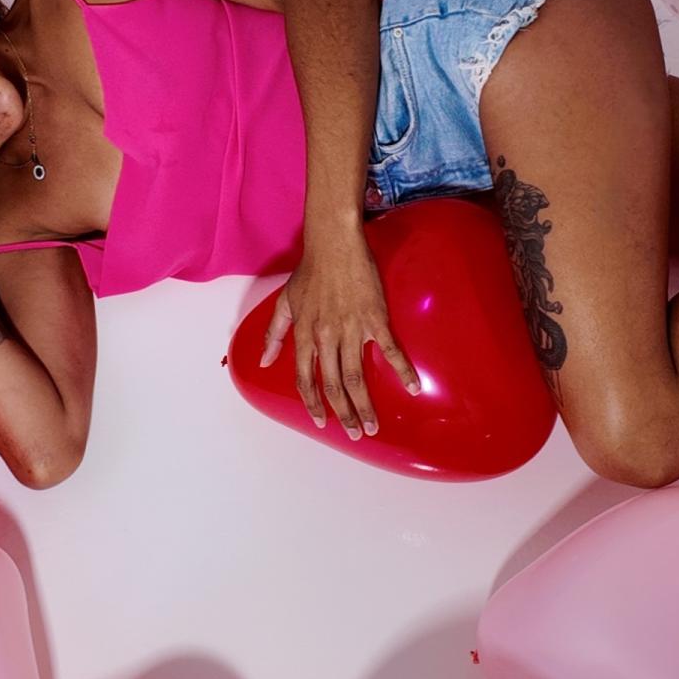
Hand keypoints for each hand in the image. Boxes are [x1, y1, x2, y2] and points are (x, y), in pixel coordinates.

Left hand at [259, 229, 419, 439]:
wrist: (334, 244)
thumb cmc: (310, 271)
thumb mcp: (285, 302)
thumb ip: (274, 335)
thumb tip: (265, 362)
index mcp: (305, 334)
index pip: (306, 378)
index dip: (312, 403)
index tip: (321, 420)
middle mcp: (326, 337)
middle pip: (333, 386)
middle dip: (343, 414)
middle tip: (354, 434)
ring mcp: (352, 329)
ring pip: (357, 377)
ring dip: (365, 405)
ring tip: (372, 426)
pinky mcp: (375, 319)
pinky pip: (390, 351)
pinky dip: (402, 371)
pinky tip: (413, 388)